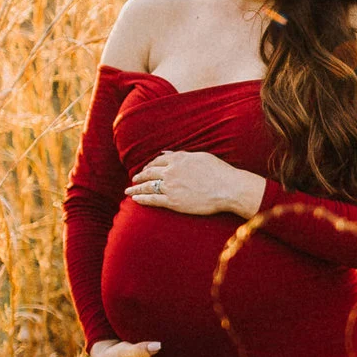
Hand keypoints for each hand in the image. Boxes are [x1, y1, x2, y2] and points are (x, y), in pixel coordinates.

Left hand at [126, 149, 264, 216]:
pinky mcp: (173, 202)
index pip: (157, 162)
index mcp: (178, 160)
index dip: (149, 166)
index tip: (145, 169)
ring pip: (148, 187)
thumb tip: (167, 155)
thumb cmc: (219, 172)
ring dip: (136, 189)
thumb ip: (182, 155)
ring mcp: (170, 187)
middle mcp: (171, 172)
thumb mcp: (201, 157)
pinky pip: (153, 200)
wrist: (228, 188)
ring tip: (129, 191)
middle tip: (134, 180)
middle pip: (149, 174)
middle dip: (140, 177)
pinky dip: (142, 199)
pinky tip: (135, 200)